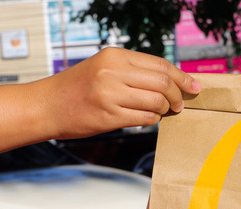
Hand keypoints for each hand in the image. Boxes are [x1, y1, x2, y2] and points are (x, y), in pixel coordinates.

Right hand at [38, 47, 200, 139]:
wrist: (46, 106)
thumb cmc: (77, 88)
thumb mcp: (103, 68)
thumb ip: (132, 71)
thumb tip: (169, 80)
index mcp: (114, 56)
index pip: (160, 65)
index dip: (182, 76)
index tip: (194, 85)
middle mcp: (113, 72)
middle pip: (163, 83)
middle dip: (178, 95)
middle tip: (180, 104)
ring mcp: (110, 95)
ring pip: (157, 102)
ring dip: (166, 109)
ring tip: (163, 112)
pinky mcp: (108, 116)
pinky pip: (145, 118)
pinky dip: (153, 120)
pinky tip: (148, 118)